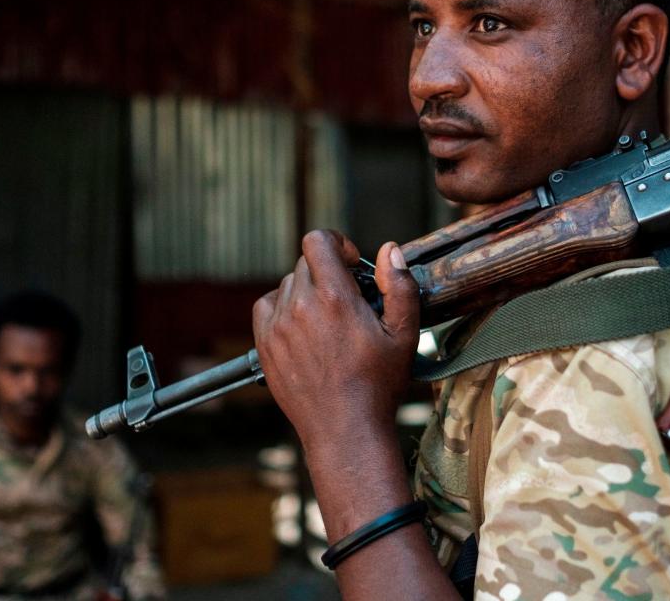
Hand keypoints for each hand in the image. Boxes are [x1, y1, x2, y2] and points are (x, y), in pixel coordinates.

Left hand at [253, 231, 420, 450]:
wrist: (345, 429)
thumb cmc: (377, 385)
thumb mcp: (404, 334)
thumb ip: (400, 286)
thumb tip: (389, 251)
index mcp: (335, 298)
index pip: (318, 241)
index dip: (337, 244)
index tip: (351, 264)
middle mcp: (300, 307)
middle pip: (305, 263)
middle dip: (327, 272)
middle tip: (347, 298)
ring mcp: (278, 326)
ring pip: (287, 284)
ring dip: (307, 291)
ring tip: (327, 318)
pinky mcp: (265, 345)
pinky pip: (266, 306)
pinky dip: (282, 307)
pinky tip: (302, 325)